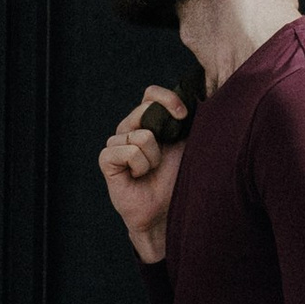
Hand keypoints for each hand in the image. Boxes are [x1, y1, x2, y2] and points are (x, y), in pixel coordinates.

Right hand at [98, 87, 186, 264]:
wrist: (165, 210)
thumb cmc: (176, 179)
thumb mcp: (186, 145)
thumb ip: (185, 122)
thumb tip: (197, 99)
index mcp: (148, 122)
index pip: (150, 94)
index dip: (167, 98)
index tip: (183, 114)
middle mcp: (130, 128)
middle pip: (144, 109)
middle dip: (162, 136)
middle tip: (163, 158)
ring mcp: (116, 142)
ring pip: (142, 136)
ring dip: (153, 158)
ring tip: (150, 171)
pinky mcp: (107, 158)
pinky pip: (129, 151)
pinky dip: (140, 166)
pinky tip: (138, 176)